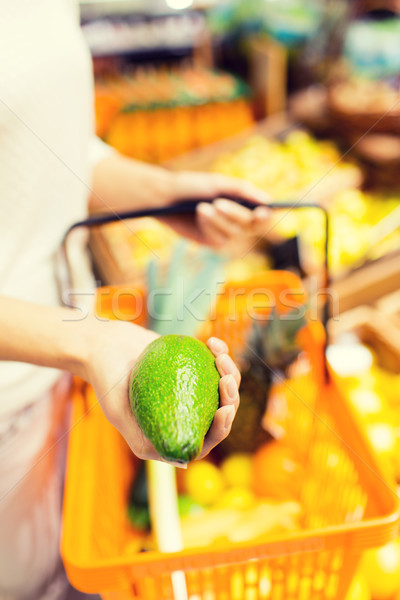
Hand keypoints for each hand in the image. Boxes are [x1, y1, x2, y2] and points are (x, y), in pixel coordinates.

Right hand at [82, 319, 239, 463]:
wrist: (103, 345)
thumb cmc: (107, 379)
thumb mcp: (118, 412)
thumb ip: (143, 439)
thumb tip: (181, 461)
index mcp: (172, 432)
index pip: (207, 439)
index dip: (222, 427)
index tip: (224, 408)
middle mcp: (184, 414)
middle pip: (221, 412)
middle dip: (231, 397)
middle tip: (226, 377)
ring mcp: (191, 390)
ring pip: (223, 388)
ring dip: (230, 373)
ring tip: (219, 356)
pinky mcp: (194, 367)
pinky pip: (215, 365)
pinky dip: (218, 353)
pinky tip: (212, 342)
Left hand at [162, 171, 270, 250]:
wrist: (166, 196)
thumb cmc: (193, 186)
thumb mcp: (218, 184)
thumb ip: (243, 191)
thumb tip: (268, 201)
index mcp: (244, 204)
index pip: (264, 215)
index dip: (265, 216)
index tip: (261, 212)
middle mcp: (238, 221)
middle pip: (251, 225)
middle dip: (234, 214)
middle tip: (218, 203)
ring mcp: (226, 233)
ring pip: (234, 233)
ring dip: (218, 220)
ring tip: (201, 207)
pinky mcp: (211, 242)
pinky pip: (218, 239)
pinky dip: (209, 226)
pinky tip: (199, 215)